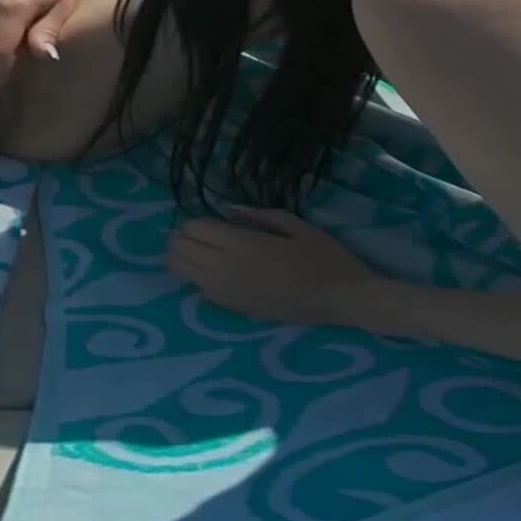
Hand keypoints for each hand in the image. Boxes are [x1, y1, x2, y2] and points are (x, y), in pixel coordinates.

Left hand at [166, 206, 390, 329]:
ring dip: (187, 258)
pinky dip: (199, 276)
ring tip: (208, 253)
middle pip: (179, 250)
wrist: (341, 301)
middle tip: (208, 235)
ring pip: (181, 272)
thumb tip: (232, 211)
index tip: (216, 221)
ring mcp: (225, 293)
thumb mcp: (298, 226)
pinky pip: (198, 289)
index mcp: (243, 244)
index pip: (194, 228)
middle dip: (185, 238)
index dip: (198, 221)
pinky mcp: (231, 309)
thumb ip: (261, 215)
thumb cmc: (326, 259)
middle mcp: (225, 270)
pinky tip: (221, 272)